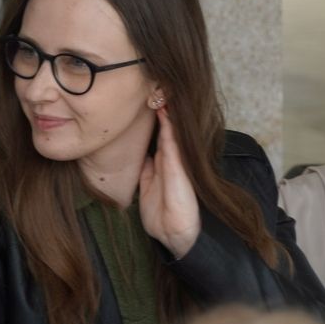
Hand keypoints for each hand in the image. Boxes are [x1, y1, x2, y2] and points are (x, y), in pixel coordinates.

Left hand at [139, 106, 200, 258]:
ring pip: (171, 133)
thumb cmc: (161, 216)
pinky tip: (165, 113)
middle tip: (159, 89)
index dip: (158, 121)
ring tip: (163, 93)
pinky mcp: (179, 168)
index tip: (152, 102)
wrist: (175, 234)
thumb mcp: (148, 190)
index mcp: (165, 167)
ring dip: (167, 114)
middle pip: (167, 132)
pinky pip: (173, 144)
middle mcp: (173, 162)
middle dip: (163, 112)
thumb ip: (148, 172)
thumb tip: (145, 156)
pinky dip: (169, 127)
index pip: (161, 138)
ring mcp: (177, 164)